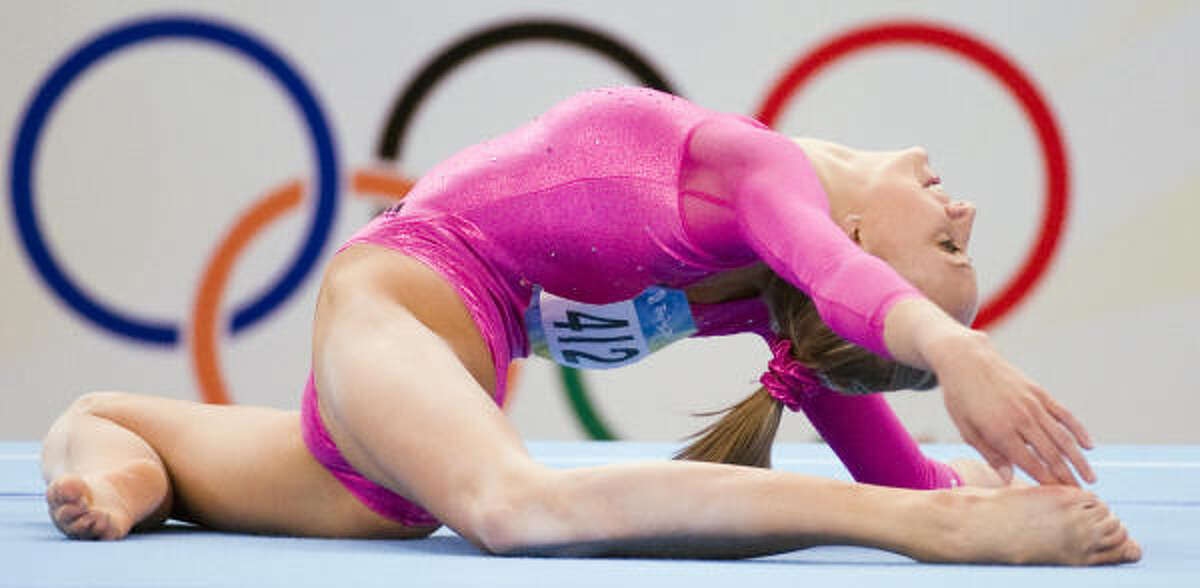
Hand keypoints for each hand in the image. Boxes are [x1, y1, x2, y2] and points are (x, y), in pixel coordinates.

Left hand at [929, 331, 1095, 486]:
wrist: (966, 359)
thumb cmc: (961, 397)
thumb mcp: (966, 428)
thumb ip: (989, 454)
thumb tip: (1008, 479)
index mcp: (1000, 430)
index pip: (1030, 463)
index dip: (1047, 482)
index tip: (1059, 499)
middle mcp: (1021, 418)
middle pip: (1050, 453)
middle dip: (1066, 477)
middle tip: (1079, 496)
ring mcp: (1033, 404)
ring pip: (1062, 437)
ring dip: (1078, 459)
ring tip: (1090, 478)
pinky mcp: (1040, 393)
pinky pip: (1063, 414)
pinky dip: (1078, 430)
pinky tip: (1089, 445)